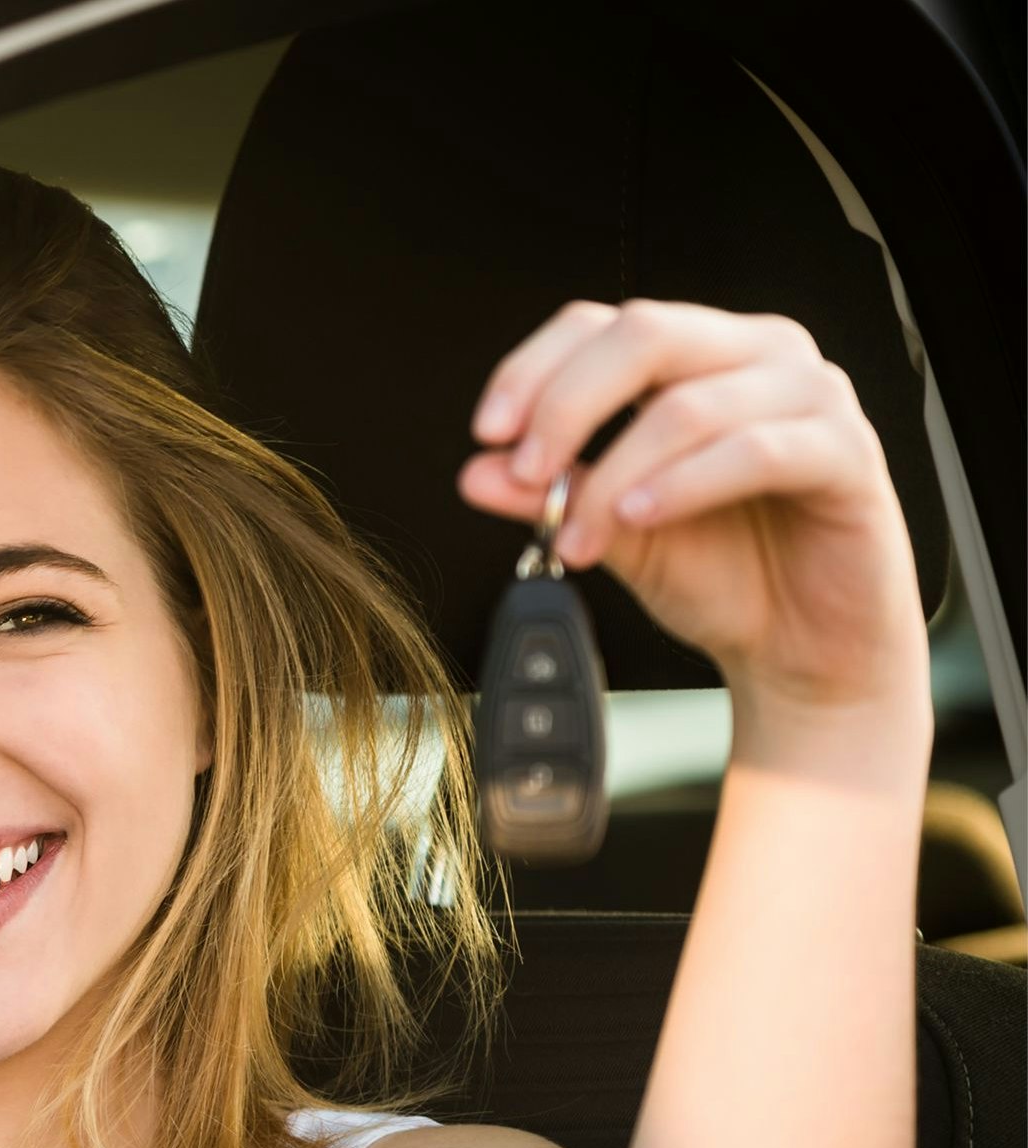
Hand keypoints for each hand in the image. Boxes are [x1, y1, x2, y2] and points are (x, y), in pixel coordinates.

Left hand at [457, 300, 928, 749]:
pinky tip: (640, 518)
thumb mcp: (613, 531)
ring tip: (577, 535)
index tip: (488, 434)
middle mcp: (758, 355)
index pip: (600, 324)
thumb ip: (550, 494)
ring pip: (689, 404)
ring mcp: (812, 396)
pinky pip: (757, 449)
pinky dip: (684, 484)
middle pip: (643, 335)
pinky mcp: (850, 452)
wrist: (803, 649)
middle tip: (525, 475)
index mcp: (699, 355)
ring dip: (616, 474)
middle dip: (566, 407)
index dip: (533, 369)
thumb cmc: (724, 574)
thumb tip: (473, 472)